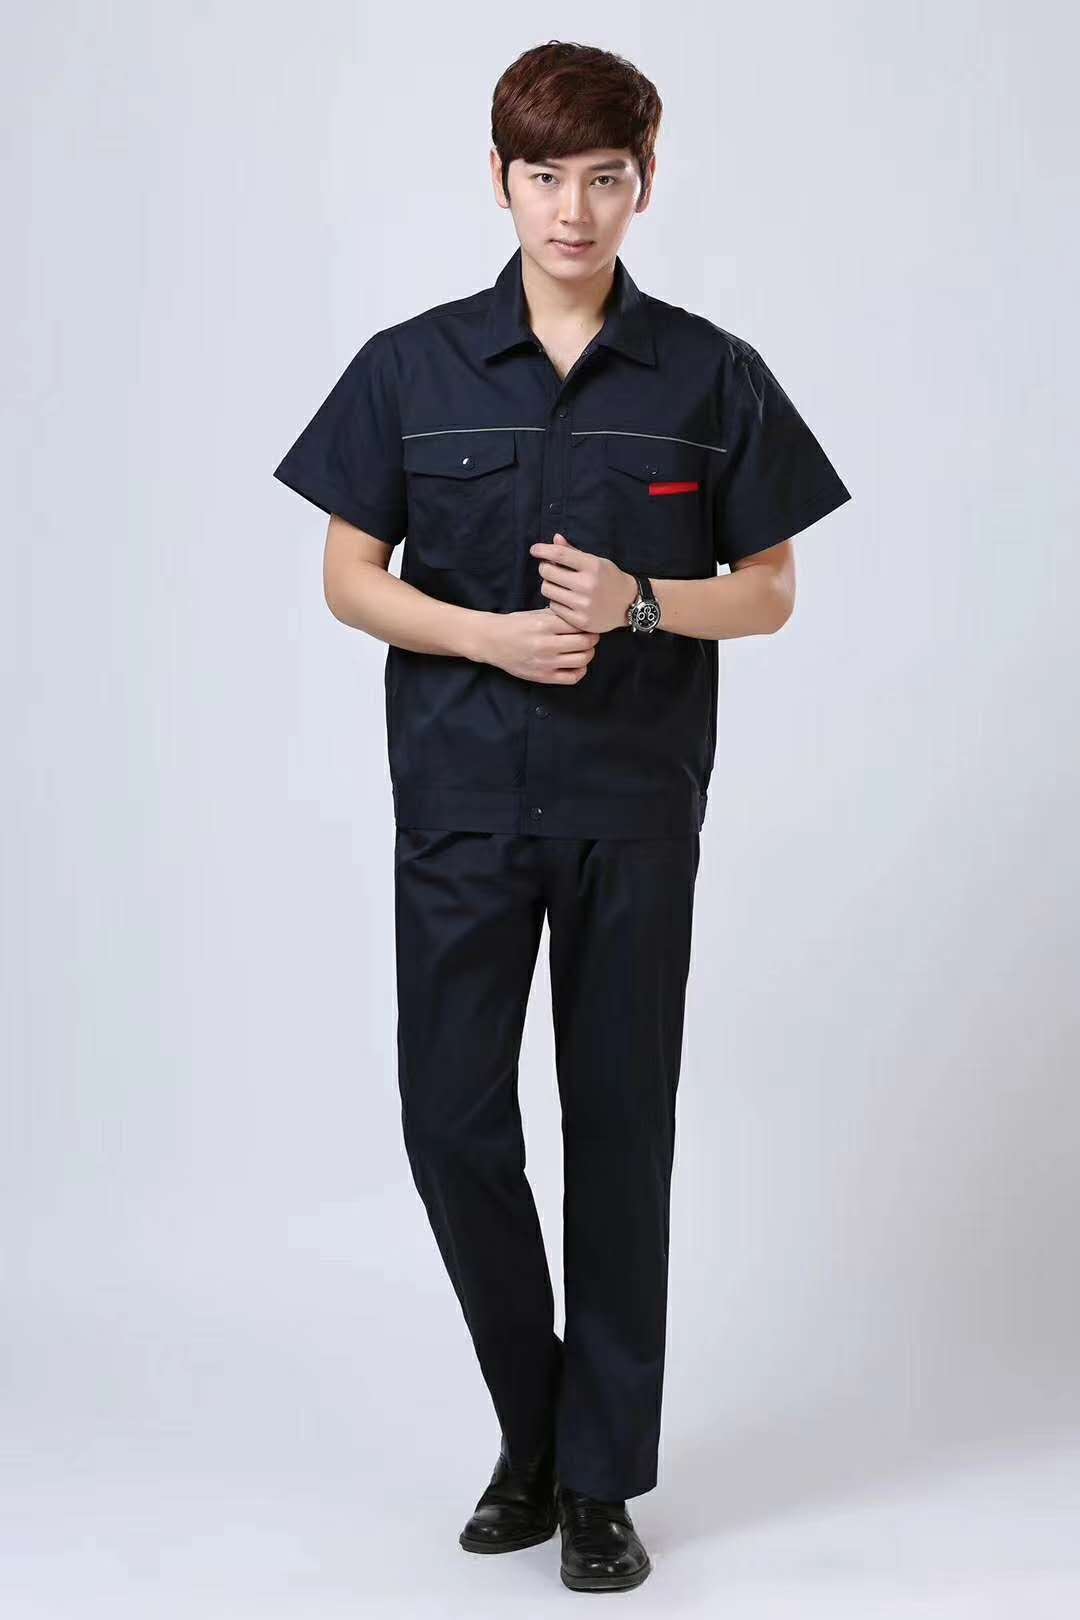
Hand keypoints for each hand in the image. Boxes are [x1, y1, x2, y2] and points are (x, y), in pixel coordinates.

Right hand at [478, 605, 599, 684]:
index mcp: (545, 625)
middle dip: (591, 638)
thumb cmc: (515, 625)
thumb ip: (558, 616)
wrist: (492, 641)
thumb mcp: (535, 614)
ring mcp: (545, 662)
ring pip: (582, 660)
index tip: (587, 625)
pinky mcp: (543, 676)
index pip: (579, 625)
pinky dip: (580, 670)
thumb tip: (582, 618)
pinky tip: (577, 664)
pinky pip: (572, 677)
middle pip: (585, 642)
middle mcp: (546, 644)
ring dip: (588, 653)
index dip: (587, 624)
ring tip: (583, 649)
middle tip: (589, 636)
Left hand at [529, 534, 636, 632]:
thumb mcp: (596, 561)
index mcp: (592, 566)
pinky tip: (565, 599)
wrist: (629, 604)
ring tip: (558, 585)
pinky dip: (555, 601)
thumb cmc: (609, 579)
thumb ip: (573, 552)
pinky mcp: (579, 620)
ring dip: (549, 585)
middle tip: (550, 569)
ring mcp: (583, 604)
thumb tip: (555, 539)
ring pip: (547, 590)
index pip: (559, 554)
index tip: (534, 550)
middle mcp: (587, 584)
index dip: (542, 550)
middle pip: (548, 572)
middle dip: (545, 568)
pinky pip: (553, 607)